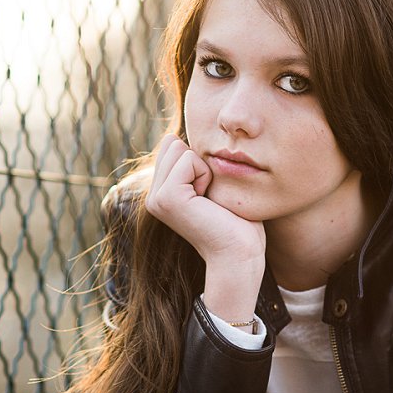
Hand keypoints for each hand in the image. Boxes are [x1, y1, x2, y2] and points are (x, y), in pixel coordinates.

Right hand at [144, 134, 265, 322]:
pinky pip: (188, 160)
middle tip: (210, 198)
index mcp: (160, 193)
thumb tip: (175, 137)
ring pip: (179, 148)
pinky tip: (208, 201)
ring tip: (209, 200)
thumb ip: (194, 164)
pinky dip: (206, 175)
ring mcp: (156, 198)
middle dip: (200, 162)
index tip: (209, 193)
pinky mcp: (166, 198)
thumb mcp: (212, 185)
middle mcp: (152, 196)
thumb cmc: (236, 223)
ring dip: (204, 169)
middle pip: (173, 144)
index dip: (200, 161)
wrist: (239, 255)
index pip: (172, 146)